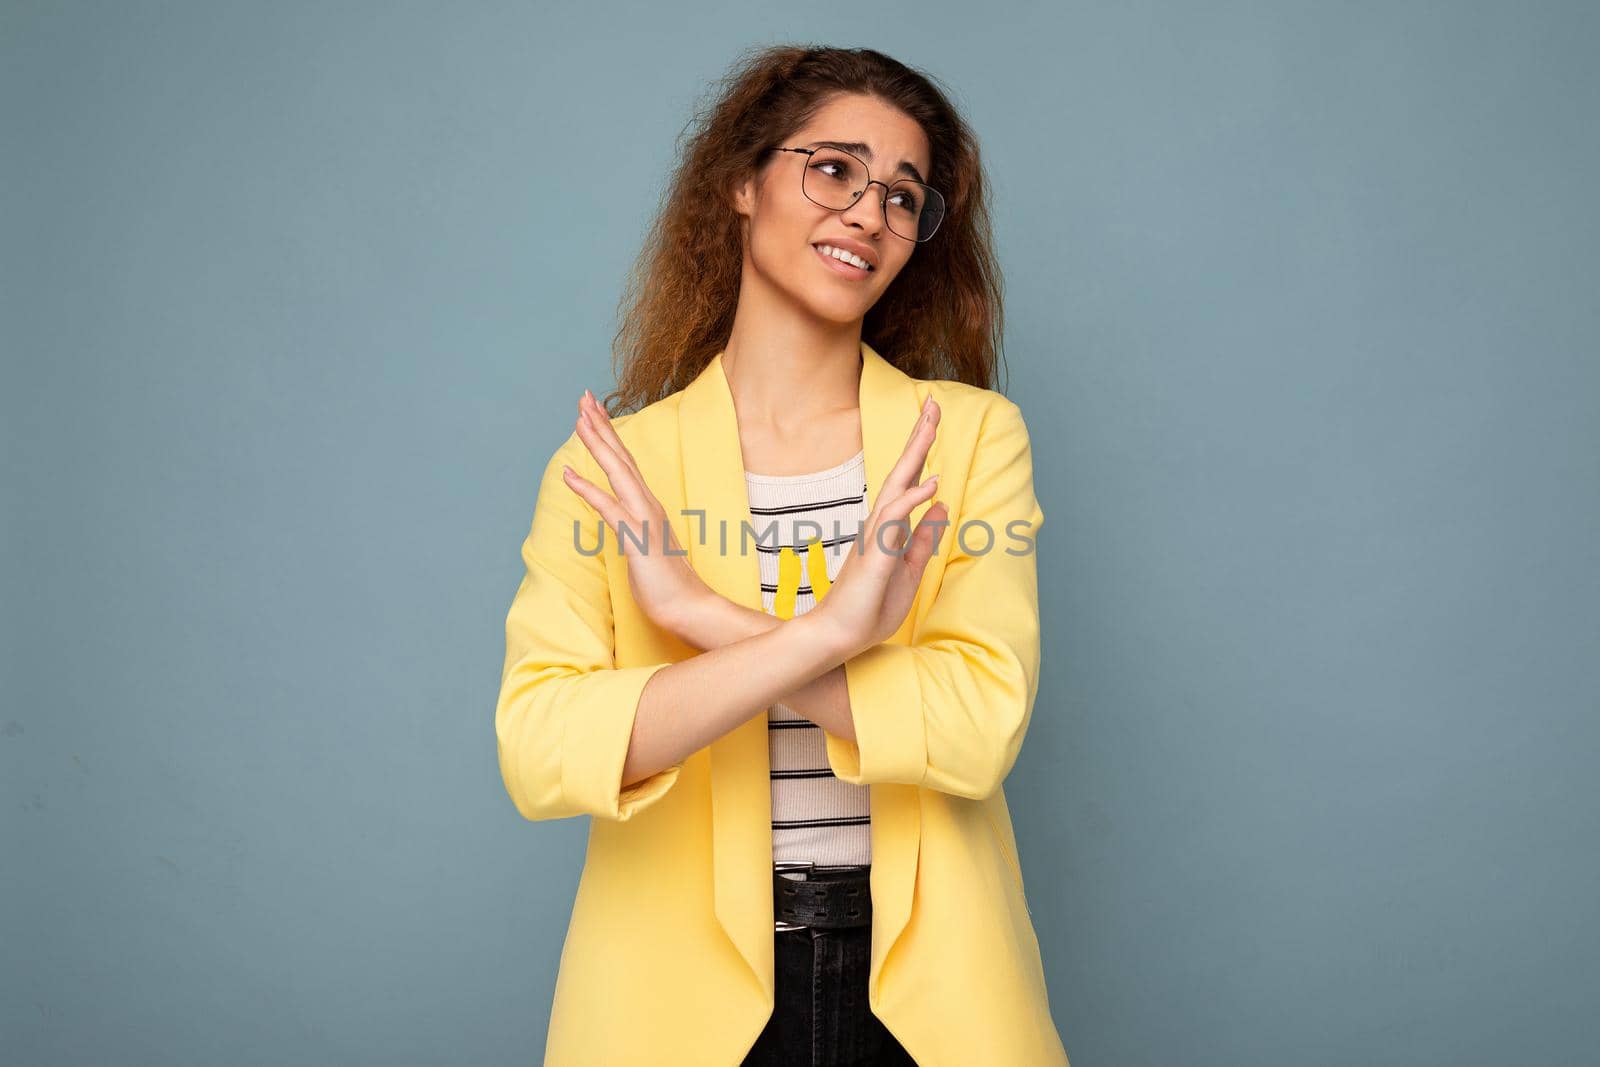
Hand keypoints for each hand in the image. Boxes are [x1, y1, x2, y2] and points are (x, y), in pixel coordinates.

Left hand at [561, 389, 714, 642]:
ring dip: (598, 443)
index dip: (609, 437)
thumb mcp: (645, 550)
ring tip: (579, 418)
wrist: (690, 607)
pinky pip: (609, 508)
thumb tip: (622, 525)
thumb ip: (633, 531)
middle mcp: (648, 505)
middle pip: (621, 457)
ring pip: (618, 472)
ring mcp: (644, 519)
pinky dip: (588, 489)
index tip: (594, 413)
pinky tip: (569, 474)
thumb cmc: (667, 584)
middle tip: (584, 397)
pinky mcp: (637, 538)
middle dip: (601, 426)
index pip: (626, 464)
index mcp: (648, 506)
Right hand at [810, 395, 947, 658]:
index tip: (933, 420)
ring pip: (897, 486)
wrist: (839, 637)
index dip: (921, 451)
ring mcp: (875, 537)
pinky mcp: (874, 555)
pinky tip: (930, 485)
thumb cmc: (870, 607)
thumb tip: (940, 503)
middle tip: (934, 404)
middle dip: (919, 438)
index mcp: (888, 528)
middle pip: (902, 472)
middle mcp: (879, 525)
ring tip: (931, 424)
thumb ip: (924, 536)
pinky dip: (912, 500)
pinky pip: (894, 521)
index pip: (908, 482)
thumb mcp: (910, 568)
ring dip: (916, 455)